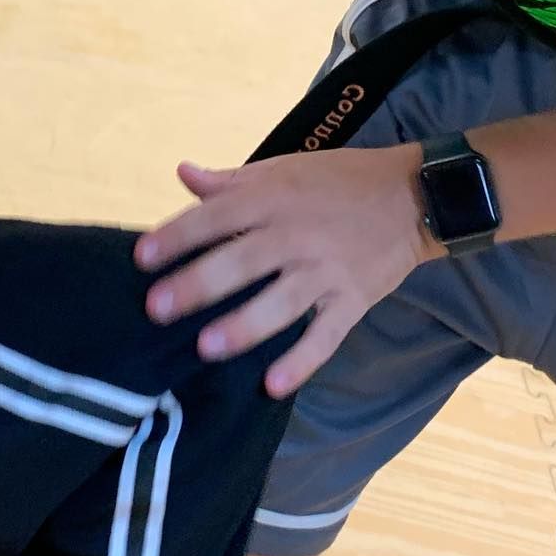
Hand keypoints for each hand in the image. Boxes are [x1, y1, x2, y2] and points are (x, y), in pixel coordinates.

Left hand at [135, 146, 440, 397]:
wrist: (414, 196)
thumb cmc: (339, 181)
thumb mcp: (284, 170)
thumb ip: (232, 181)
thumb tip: (183, 174)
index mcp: (273, 198)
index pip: (217, 216)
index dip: (178, 235)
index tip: (141, 257)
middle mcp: (295, 234)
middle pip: (241, 261)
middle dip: (197, 285)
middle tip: (156, 309)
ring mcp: (326, 270)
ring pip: (281, 302)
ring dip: (244, 325)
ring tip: (206, 347)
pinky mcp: (353, 299)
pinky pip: (326, 334)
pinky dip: (303, 360)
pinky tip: (274, 385)